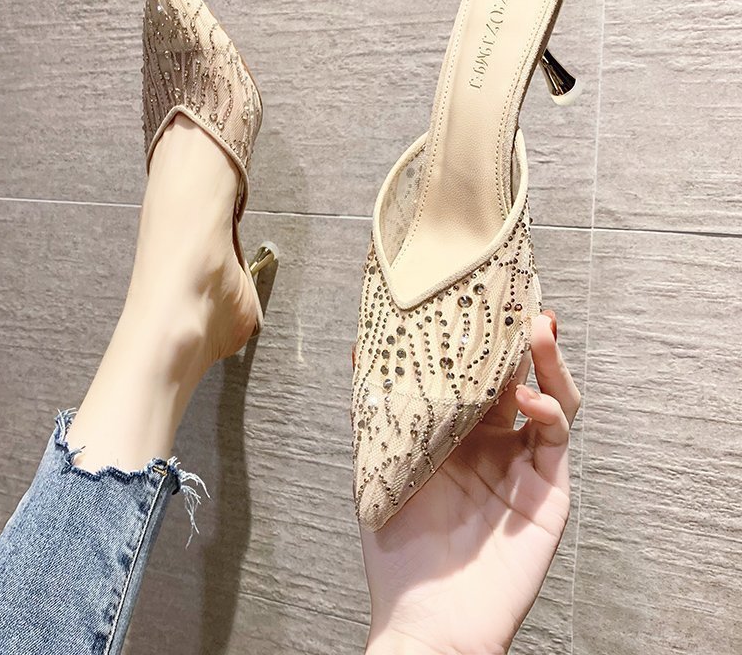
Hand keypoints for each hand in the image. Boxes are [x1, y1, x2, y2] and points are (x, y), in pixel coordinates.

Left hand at [360, 311, 580, 654]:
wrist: (425, 617)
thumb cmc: (397, 547)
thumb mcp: (378, 465)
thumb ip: (375, 410)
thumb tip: (358, 349)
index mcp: (459, 436)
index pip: (478, 375)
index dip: (484, 338)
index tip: (479, 298)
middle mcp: (496, 444)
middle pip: (519, 378)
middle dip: (522, 339)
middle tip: (518, 297)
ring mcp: (525, 466)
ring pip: (551, 399)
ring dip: (548, 362)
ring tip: (538, 327)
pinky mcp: (548, 492)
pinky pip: (557, 440)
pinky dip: (548, 410)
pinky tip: (525, 398)